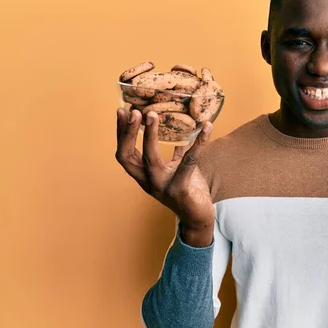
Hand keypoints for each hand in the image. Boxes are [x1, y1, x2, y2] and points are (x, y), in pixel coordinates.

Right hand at [115, 108, 213, 245]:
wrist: (199, 217)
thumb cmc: (188, 190)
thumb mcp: (178, 168)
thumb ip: (177, 152)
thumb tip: (181, 130)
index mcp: (144, 175)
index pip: (124, 153)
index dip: (121, 133)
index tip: (121, 110)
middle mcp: (148, 182)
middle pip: (127, 156)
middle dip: (127, 133)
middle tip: (134, 111)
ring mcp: (162, 187)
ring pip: (150, 159)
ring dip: (149, 135)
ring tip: (153, 114)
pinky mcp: (180, 190)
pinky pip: (188, 162)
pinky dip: (198, 143)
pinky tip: (207, 128)